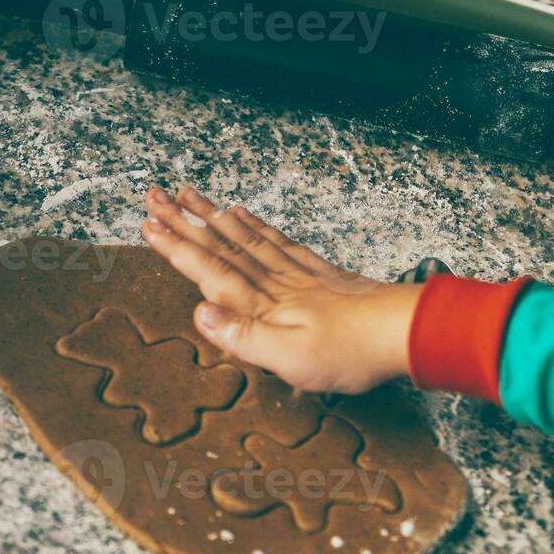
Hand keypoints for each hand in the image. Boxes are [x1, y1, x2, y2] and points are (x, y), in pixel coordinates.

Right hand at [141, 186, 421, 393]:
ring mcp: (298, 275)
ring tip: (190, 195)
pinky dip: (256, 225)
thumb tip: (199, 312)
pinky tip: (244, 213)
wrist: (404, 332)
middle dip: (186, 222)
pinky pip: (280, 242)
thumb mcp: (291, 358)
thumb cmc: (351, 352)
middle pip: (223, 246)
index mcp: (263, 304)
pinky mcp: (320, 275)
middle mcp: (275, 282)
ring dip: (214, 216)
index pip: (210, 271)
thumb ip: (243, 335)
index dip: (177, 249)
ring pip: (246, 238)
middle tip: (156, 197)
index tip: (149, 227)